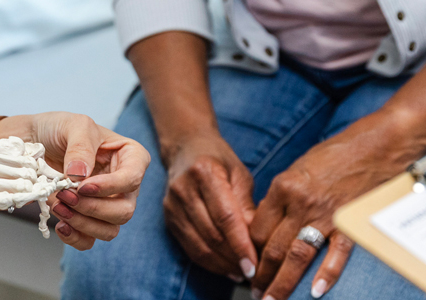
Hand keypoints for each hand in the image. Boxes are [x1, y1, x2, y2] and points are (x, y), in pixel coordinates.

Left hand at [0, 112, 148, 249]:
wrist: (30, 143)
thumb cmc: (58, 129)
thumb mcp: (73, 125)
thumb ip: (81, 147)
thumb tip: (81, 176)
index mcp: (130, 158)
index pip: (132, 179)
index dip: (110, 187)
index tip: (83, 186)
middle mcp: (123, 185)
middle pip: (124, 211)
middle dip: (93, 208)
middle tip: (65, 196)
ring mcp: (106, 205)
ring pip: (109, 230)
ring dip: (83, 223)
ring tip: (58, 207)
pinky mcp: (87, 220)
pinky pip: (89, 241)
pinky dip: (75, 238)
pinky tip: (60, 225)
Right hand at [161, 134, 258, 281]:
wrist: (186, 149)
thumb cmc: (219, 160)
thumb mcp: (240, 173)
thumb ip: (247, 204)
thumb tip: (256, 239)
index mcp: (205, 172)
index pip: (225, 216)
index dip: (241, 243)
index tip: (255, 263)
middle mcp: (184, 189)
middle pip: (211, 234)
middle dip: (234, 258)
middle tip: (254, 272)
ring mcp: (172, 205)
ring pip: (199, 246)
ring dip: (222, 264)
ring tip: (242, 273)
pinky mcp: (169, 218)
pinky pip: (190, 248)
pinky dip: (209, 262)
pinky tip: (226, 268)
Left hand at [249, 134, 410, 299]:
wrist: (378, 144)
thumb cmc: (338, 153)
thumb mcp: (299, 168)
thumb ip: (283, 196)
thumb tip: (268, 224)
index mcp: (284, 187)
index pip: (258, 229)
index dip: (250, 251)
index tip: (248, 265)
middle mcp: (300, 204)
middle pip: (272, 248)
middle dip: (261, 275)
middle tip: (254, 291)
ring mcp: (325, 216)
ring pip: (296, 257)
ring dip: (282, 283)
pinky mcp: (348, 223)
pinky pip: (335, 255)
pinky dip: (325, 275)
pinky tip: (315, 292)